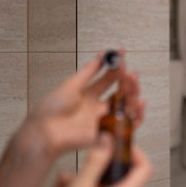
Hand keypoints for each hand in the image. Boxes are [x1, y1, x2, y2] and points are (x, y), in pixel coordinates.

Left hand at [23, 50, 143, 158]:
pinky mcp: (107, 131)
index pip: (108, 78)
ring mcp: (104, 119)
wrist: (45, 132)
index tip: (122, 54)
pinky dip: (138, 115)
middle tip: (128, 71)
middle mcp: (99, 106)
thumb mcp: (71, 84)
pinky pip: (128, 125)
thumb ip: (89, 71)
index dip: (116, 66)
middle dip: (127, 79)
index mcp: (89, 94)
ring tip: (132, 80)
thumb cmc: (51, 110)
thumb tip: (101, 54)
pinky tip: (140, 103)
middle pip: (121, 91)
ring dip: (133, 91)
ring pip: (127, 104)